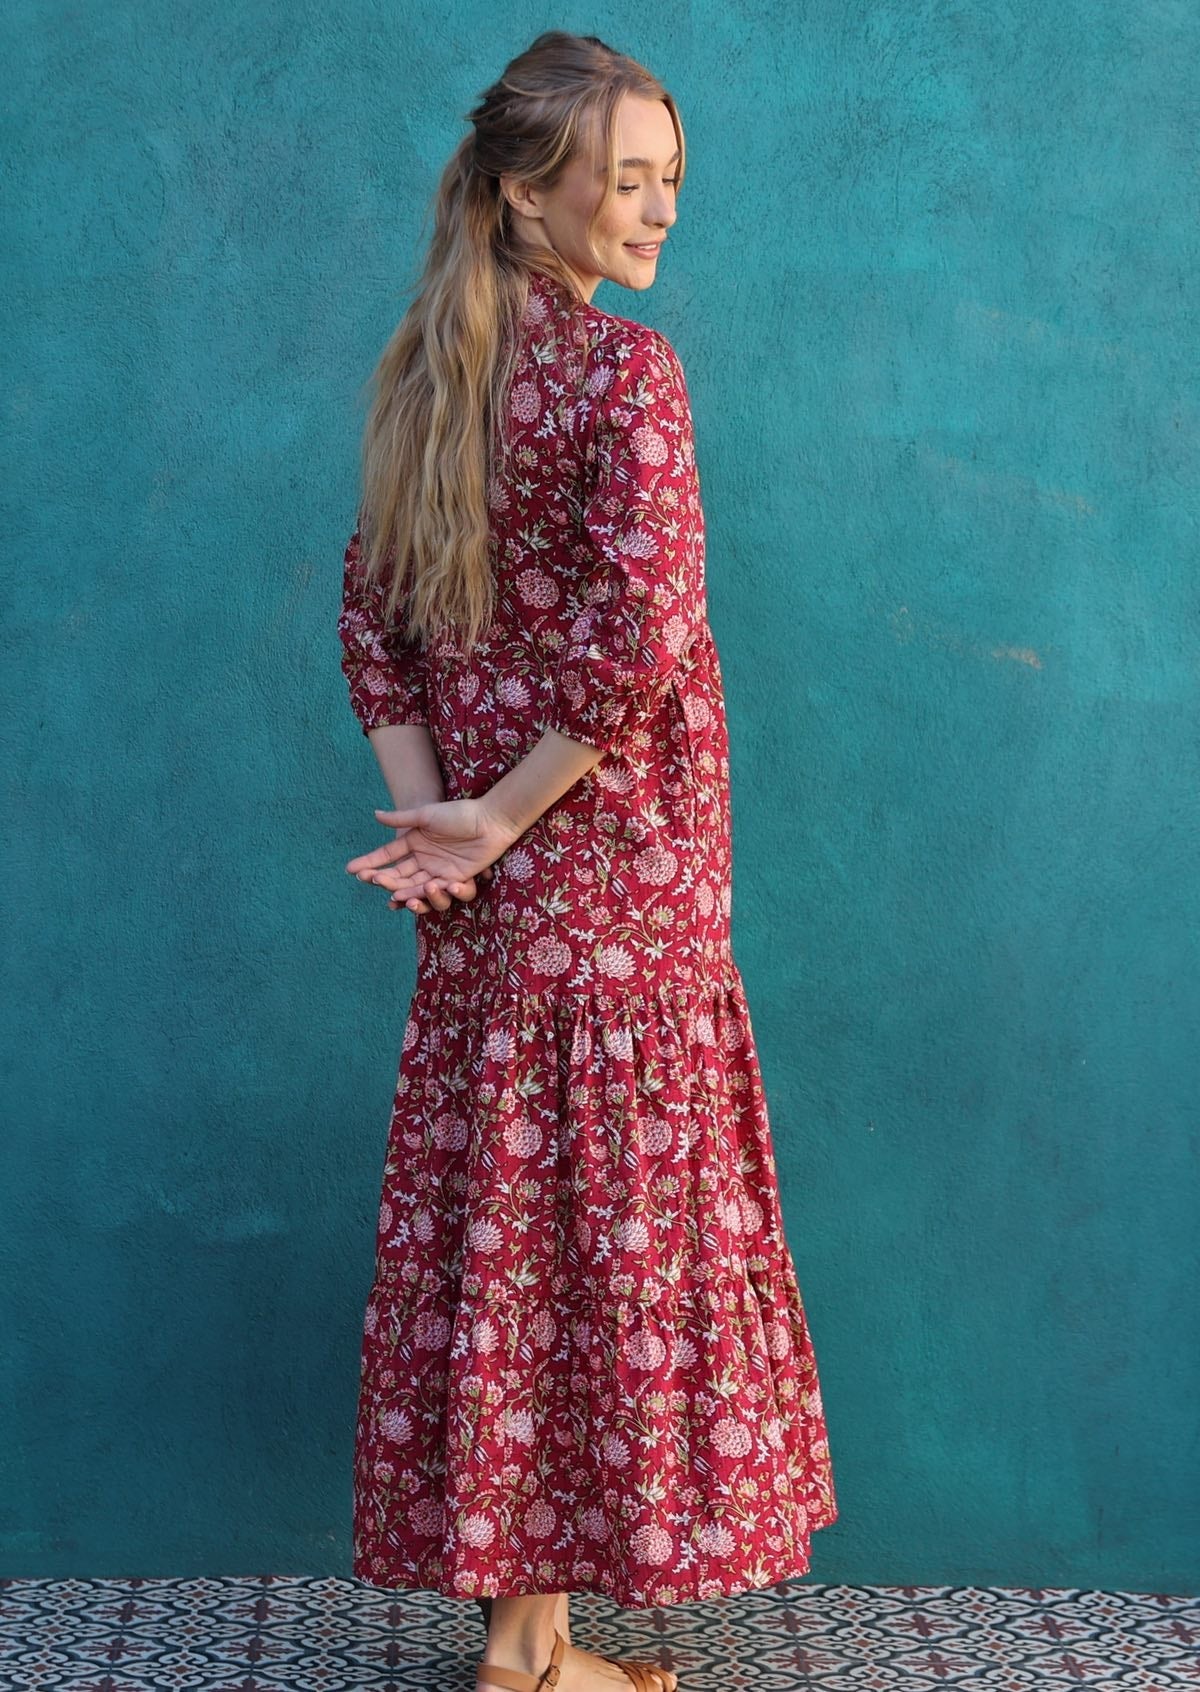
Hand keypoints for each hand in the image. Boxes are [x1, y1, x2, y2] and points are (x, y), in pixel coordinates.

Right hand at [345, 797, 521, 909]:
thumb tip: (375, 815)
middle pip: (398, 874)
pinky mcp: (455, 879)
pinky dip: (426, 895)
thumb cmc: (459, 814)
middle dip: (384, 878)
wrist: (490, 821)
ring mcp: (438, 870)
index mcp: (414, 841)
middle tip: (371, 879)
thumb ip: (402, 819)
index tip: (350, 869)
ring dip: (403, 891)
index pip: (387, 855)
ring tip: (394, 893)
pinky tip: (418, 893)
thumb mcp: (427, 814)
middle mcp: (423, 858)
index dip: (369, 862)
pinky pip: (437, 891)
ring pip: (414, 886)